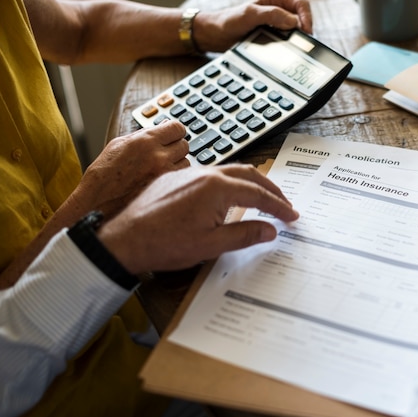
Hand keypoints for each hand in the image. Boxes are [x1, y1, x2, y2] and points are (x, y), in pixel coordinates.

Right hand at [70, 120, 188, 217]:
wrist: (97, 202)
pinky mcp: (166, 190)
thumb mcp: (119, 144)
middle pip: (184, 145)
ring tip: (161, 169)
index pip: (177, 128)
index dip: (175, 131)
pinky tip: (163, 180)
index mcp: (145, 141)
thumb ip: (144, 134)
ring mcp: (164, 175)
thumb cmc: (104, 174)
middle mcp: (157, 156)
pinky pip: (181, 180)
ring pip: (186, 163)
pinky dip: (176, 179)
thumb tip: (163, 126)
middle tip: (166, 152)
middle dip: (176, 147)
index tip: (173, 134)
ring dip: (178, 164)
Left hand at [97, 164, 298, 273]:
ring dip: (250, 184)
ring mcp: (189, 174)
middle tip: (284, 203)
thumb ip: (245, 234)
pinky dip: (229, 184)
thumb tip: (270, 230)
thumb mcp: (212, 245)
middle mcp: (205, 174)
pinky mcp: (176, 179)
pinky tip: (228, 198)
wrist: (126, 239)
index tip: (292, 216)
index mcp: (218, 188)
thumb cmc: (165, 243)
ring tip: (262, 198)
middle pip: (248, 174)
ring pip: (229, 172)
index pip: (259, 195)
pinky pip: (210, 175)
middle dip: (270, 188)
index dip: (279, 206)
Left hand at [194, 0, 312, 52]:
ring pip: (296, 30)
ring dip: (296, 38)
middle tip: (301, 42)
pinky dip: (289, 45)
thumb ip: (271, 15)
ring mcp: (276, 24)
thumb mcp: (250, 15)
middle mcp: (278, 10)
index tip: (305, 32)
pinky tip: (284, 51)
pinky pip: (287, 40)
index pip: (301, 4)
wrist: (216, 36)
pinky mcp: (272, 37)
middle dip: (304, 29)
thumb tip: (292, 21)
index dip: (306, 17)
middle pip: (301, 17)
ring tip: (292, 47)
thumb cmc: (229, 21)